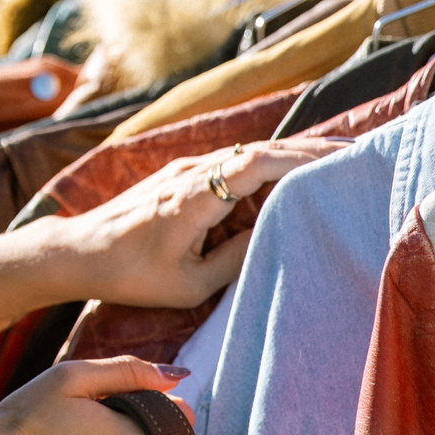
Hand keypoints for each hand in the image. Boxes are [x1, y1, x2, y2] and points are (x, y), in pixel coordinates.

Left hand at [53, 138, 346, 311]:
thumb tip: (274, 234)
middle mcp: (191, 172)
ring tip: (333, 166)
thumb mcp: (190, 283)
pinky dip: (264, 169)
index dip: (300, 157)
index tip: (340, 158)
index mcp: (195, 195)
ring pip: (246, 156)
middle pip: (259, 151)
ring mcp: (185, 170)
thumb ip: (237, 257)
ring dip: (287, 159)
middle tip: (355, 157)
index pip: (256, 163)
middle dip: (308, 152)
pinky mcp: (181, 176)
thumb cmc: (131, 273)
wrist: (79, 252)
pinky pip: (230, 166)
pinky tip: (287, 179)